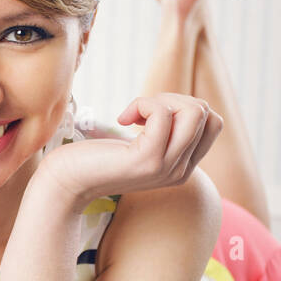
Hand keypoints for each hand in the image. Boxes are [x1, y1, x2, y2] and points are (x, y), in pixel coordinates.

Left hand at [37, 93, 222, 208]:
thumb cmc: (98, 156)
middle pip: (205, 113)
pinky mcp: (147, 160)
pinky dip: (143, 103)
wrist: (67, 180)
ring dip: (161, 99)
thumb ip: (168, 130)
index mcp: (183, 167)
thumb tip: (187, 102)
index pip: (213, 123)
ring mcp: (167, 168)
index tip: (152, 115)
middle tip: (140, 111)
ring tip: (134, 114)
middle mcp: (181, 171)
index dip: (184, 106)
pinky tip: (123, 119)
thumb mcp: (141, 144)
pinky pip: (162, 114)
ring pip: (194, 111)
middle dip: (173, 99)